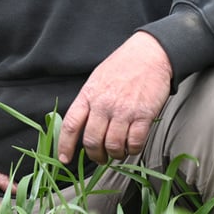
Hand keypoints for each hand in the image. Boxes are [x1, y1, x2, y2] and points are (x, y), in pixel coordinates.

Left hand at [58, 31, 172, 164]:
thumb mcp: (96, 79)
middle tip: (100, 158)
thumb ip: (89, 101)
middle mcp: (103, 105)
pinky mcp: (143, 115)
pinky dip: (132, 150)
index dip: (64, 145)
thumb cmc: (123, 66)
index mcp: (88, 95)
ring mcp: (123, 111)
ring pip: (113, 146)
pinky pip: (134, 142)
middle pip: (92, 141)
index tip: (64, 159)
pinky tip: (132, 146)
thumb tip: (82, 124)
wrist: (149, 54)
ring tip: (118, 152)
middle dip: (95, 155)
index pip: (71, 125)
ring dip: (115, 154)